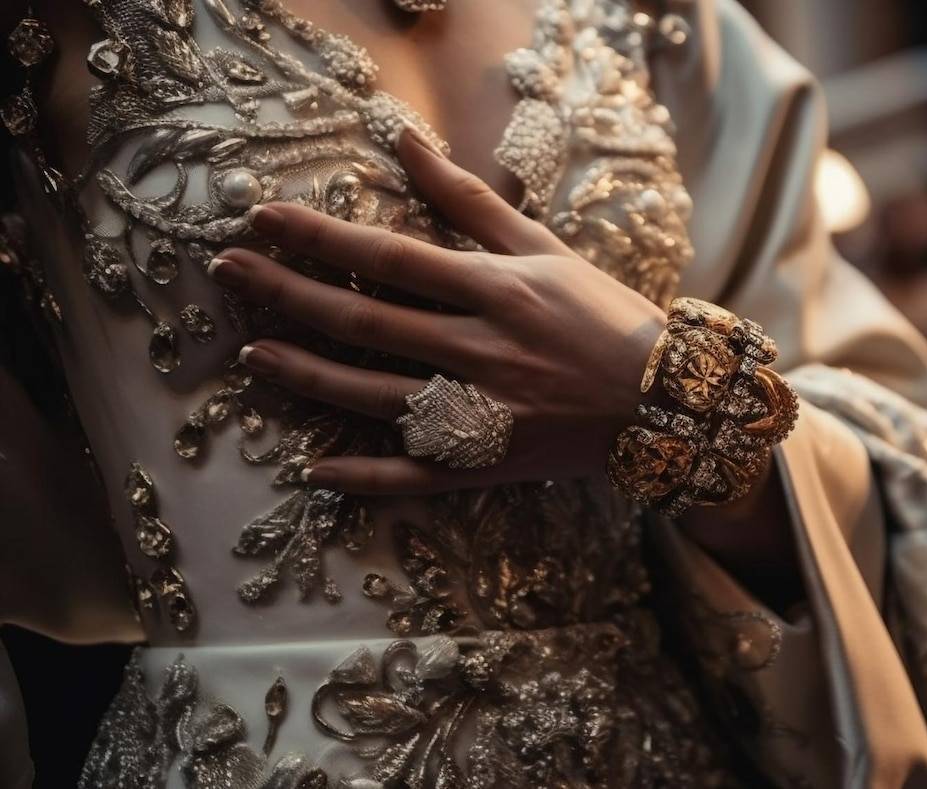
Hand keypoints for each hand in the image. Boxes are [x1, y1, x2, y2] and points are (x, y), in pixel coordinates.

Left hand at [210, 130, 666, 493]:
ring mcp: (481, 414)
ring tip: (251, 357)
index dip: (320, 238)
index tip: (263, 219)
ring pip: (375, 398)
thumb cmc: (604, 314)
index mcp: (495, 292)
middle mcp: (481, 351)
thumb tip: (407, 140)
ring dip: (307, 378)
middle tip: (227, 272)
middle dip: (288, 296)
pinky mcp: (489, 464)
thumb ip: (470, 200)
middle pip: (365, 324)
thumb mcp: (543, 248)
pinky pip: (416, 476)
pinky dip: (365, 477)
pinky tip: (315, 469)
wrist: (666, 399)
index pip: (388, 259)